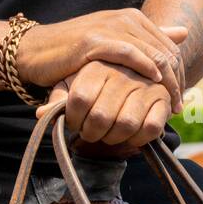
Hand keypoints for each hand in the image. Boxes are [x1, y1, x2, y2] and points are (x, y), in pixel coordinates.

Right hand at [16, 9, 186, 105]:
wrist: (36, 51)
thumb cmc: (73, 52)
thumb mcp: (112, 44)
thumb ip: (147, 38)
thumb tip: (184, 32)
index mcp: (132, 18)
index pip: (170, 46)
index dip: (180, 73)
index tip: (180, 98)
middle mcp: (124, 18)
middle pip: (166, 51)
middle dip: (177, 81)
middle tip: (178, 106)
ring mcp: (110, 27)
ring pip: (153, 53)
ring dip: (166, 81)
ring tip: (170, 103)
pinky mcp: (95, 40)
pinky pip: (129, 53)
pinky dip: (145, 68)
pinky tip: (152, 82)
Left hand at [36, 61, 172, 150]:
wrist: (132, 66)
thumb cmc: (95, 81)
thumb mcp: (73, 83)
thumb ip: (58, 98)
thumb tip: (40, 114)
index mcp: (97, 65)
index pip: (79, 99)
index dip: (73, 119)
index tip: (74, 123)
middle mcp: (122, 71)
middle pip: (100, 116)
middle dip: (91, 133)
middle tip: (89, 133)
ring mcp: (145, 84)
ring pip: (125, 124)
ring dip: (112, 138)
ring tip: (107, 135)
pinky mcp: (163, 99)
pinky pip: (149, 128)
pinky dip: (136, 139)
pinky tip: (129, 136)